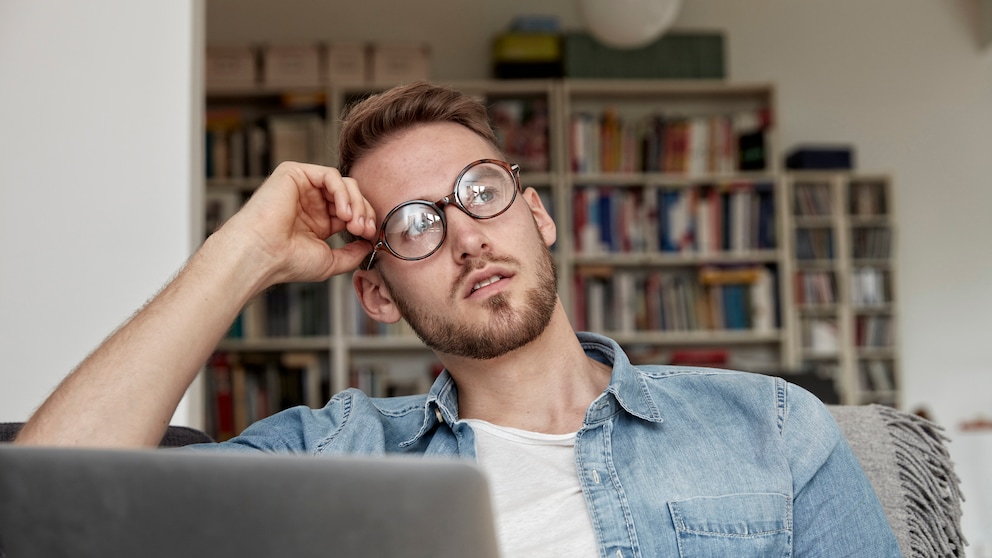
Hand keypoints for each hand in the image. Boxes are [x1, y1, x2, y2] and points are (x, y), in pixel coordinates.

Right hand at [220, 161, 377, 288]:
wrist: (262, 254)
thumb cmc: (287, 261)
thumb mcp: (329, 261)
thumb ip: (352, 253)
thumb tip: (370, 245)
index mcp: (318, 221)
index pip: (352, 211)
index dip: (366, 220)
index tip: (372, 235)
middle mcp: (311, 202)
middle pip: (351, 195)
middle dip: (364, 211)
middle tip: (365, 229)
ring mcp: (303, 187)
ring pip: (343, 183)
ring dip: (355, 202)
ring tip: (354, 222)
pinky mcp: (294, 173)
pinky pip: (329, 175)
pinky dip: (342, 192)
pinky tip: (343, 211)